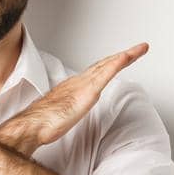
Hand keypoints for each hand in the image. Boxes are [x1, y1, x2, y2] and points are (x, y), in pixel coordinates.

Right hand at [12, 42, 148, 146]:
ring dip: (126, 56)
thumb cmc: (43, 122)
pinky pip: (105, 75)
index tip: (125, 58)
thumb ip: (66, 110)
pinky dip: (117, 64)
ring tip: (141, 49)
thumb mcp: (61, 115)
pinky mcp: (87, 92)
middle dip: (124, 56)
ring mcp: (84, 85)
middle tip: (140, 49)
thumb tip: (66, 114)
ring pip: (108, 65)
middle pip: (105, 64)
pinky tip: (126, 57)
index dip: (112, 64)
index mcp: (74, 86)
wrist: (33, 125)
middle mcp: (79, 81)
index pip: (98, 71)